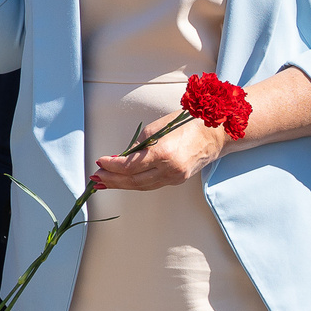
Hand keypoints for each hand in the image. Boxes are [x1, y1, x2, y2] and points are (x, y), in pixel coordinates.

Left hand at [91, 112, 225, 190]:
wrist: (215, 133)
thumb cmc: (187, 124)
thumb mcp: (157, 128)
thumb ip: (138, 145)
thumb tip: (121, 157)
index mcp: (163, 154)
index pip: (129, 166)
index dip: (111, 166)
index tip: (99, 162)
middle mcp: (170, 169)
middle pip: (133, 181)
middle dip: (112, 180)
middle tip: (95, 178)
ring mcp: (175, 177)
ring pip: (142, 186)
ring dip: (121, 184)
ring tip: (104, 182)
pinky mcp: (177, 180)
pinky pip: (152, 184)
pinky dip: (136, 183)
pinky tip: (124, 181)